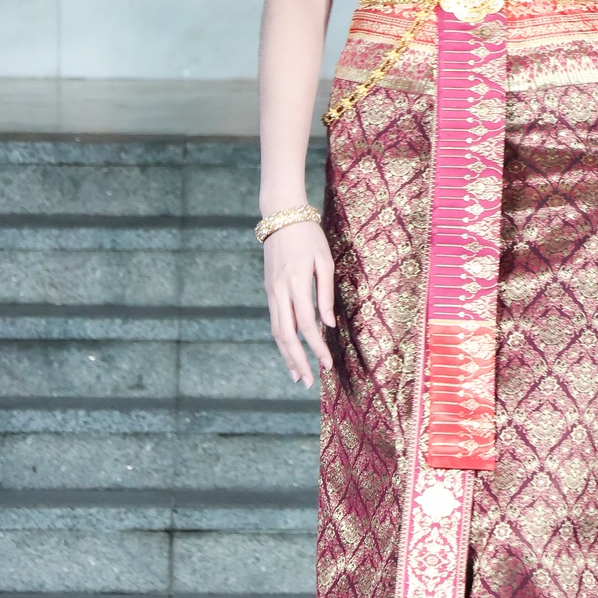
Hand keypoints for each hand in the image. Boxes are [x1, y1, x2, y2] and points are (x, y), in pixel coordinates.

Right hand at [263, 222, 335, 388]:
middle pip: (286, 335)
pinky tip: (289, 351)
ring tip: (297, 375)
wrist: (281, 216)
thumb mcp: (324, 261)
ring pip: (276, 331)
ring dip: (286, 356)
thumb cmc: (308, 236)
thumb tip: (328, 325)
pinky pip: (275, 321)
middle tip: (308, 382)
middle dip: (297, 361)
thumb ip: (325, 294)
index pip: (306, 325)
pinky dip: (282, 340)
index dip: (317, 348)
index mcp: (295, 283)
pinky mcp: (269, 290)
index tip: (327, 365)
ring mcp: (271, 292)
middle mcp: (279, 291)